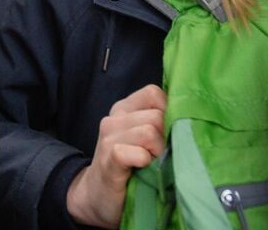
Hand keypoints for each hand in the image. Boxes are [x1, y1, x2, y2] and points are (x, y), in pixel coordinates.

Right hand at [65, 84, 165, 226]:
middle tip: (163, 156)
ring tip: (154, 164)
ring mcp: (109, 138)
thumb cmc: (129, 168)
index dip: (169, 111)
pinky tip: (143, 169)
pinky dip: (145, 161)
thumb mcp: (141, 140)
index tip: (171, 133)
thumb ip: (157, 126)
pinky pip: (136, 152)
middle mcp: (115, 118)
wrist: (97, 195)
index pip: (153, 93)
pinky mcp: (109, 159)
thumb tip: (191, 122)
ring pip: (149, 132)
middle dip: (167, 137)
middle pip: (156, 116)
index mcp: (124, 110)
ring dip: (159, 152)